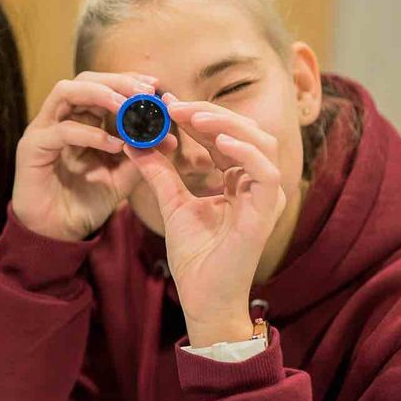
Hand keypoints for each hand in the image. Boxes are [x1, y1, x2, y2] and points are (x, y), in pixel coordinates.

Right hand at [12, 72, 159, 240]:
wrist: (59, 234)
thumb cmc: (87, 201)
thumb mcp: (122, 176)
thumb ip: (142, 155)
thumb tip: (170, 139)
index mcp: (80, 119)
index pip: (102, 85)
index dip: (127, 81)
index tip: (155, 86)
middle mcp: (58, 118)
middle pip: (85, 80)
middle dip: (117, 82)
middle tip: (145, 92)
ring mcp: (42, 130)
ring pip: (66, 92)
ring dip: (100, 95)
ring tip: (126, 107)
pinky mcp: (31, 148)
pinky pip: (61, 131)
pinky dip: (90, 134)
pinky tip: (113, 145)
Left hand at [126, 97, 286, 346]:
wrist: (203, 297)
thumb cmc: (195, 257)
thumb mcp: (172, 203)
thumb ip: (159, 172)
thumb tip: (134, 141)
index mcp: (239, 180)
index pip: (224, 136)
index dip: (199, 116)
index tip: (167, 103)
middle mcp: (257, 183)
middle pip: (245, 131)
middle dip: (211, 113)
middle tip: (175, 105)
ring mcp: (265, 196)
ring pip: (260, 142)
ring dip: (227, 124)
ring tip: (193, 116)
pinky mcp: (266, 211)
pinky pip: (265, 171)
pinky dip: (244, 152)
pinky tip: (218, 141)